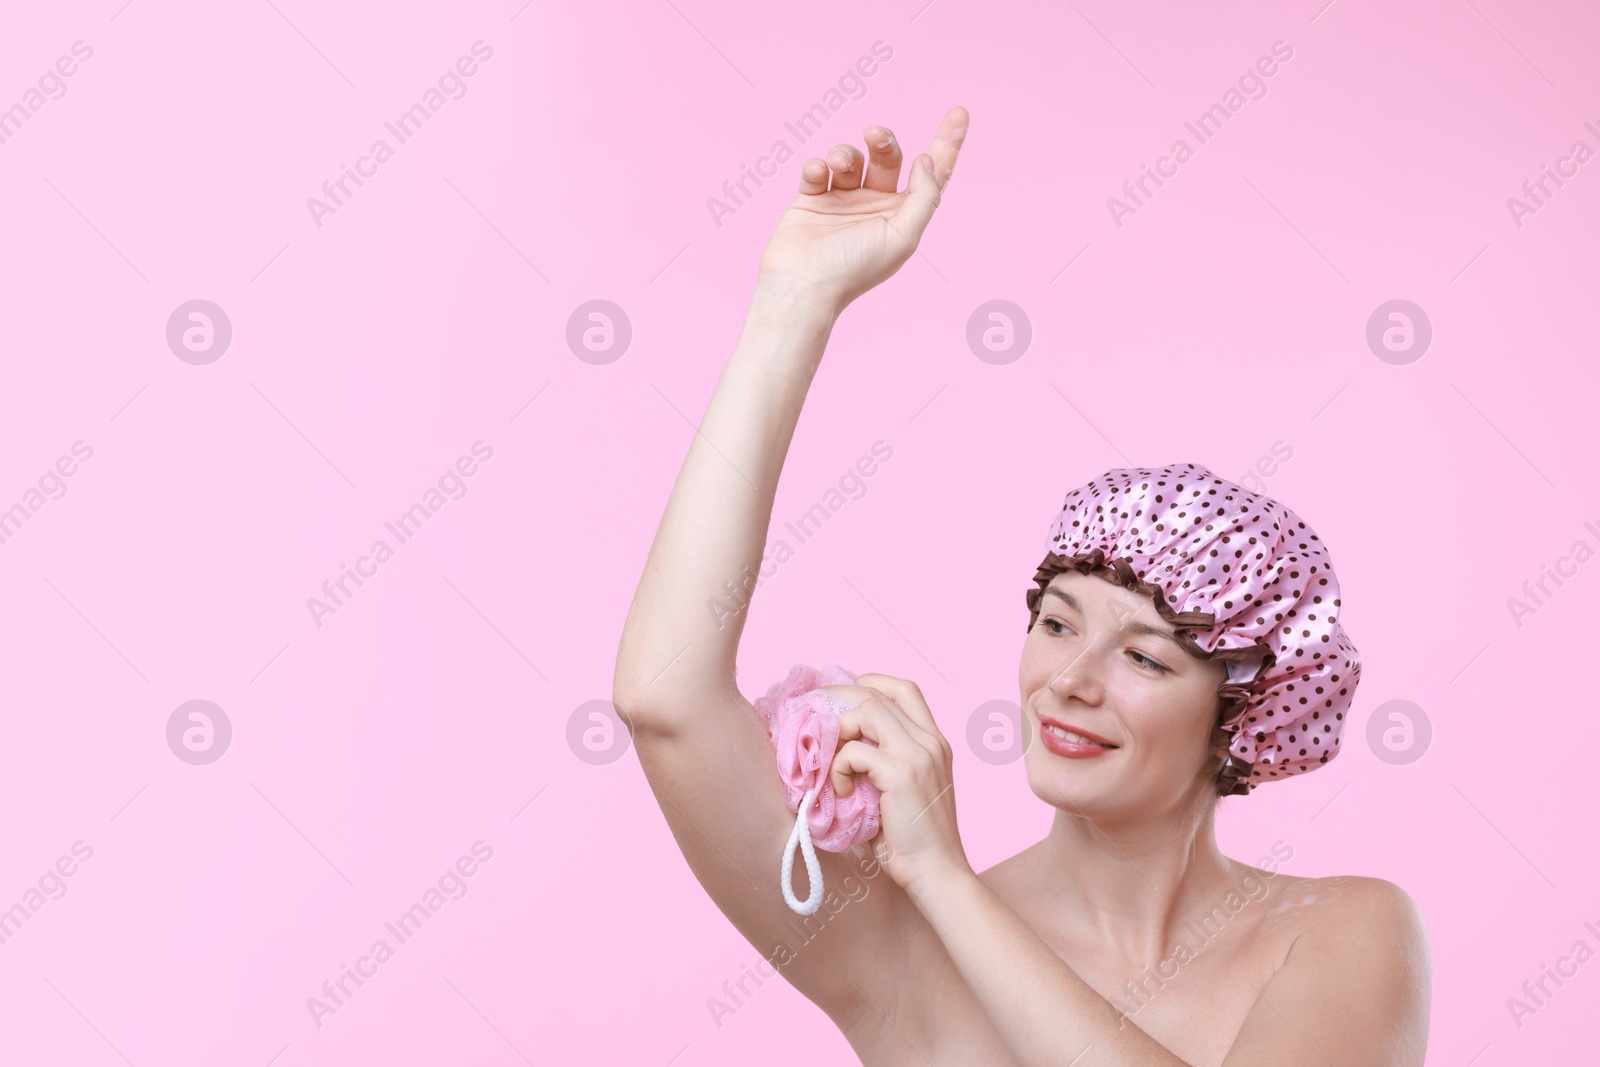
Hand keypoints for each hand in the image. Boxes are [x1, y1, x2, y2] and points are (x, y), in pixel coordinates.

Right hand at [756, 107, 968, 314]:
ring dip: (846, 154)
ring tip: (838, 164)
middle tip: (876, 135)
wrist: (802, 286)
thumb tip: (927, 159)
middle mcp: (874, 205)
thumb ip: (923, 197)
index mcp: (901, 215)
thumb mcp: (903, 237)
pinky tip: (817, 176)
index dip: (947, 144)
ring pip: (851, 158)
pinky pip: (817, 169)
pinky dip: (817, 167)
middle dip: (884, 141)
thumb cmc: (854, 268)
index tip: (960, 112)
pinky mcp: (811, 199)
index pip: (931, 174)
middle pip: (888, 157)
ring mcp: (842, 201)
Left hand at [820, 674, 970, 898]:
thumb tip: (841, 748)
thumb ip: (884, 764)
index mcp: (935, 742)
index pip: (905, 689)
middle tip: (817, 722)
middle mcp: (930, 741)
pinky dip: (838, 768)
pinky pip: (854, 752)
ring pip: (866, 710)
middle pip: (877, 694)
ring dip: (839, 732)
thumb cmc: (916, 842)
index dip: (870, 683)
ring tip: (833, 764)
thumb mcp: (906, 792)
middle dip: (839, 701)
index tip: (844, 700)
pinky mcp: (901, 773)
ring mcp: (917, 754)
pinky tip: (841, 793)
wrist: (938, 874)